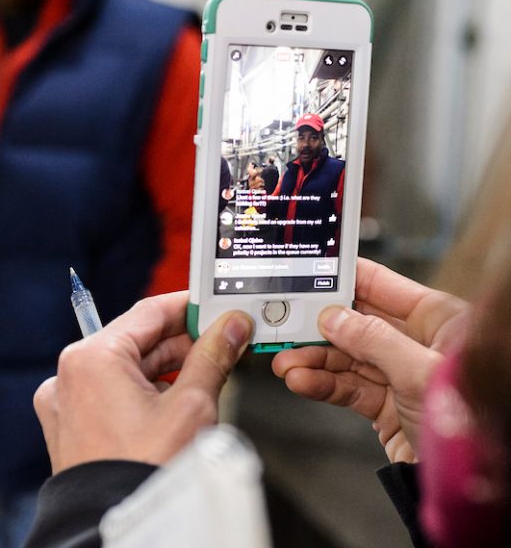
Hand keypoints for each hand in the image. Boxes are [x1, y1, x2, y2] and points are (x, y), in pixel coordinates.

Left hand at [34, 290, 253, 472]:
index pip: (148, 312)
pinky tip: (176, 398)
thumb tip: (230, 327)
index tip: (214, 307)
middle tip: (221, 340)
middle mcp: (70, 375)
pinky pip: (111, 393)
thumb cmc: (143, 475)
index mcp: (91, 358)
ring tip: (207, 372)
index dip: (188, 307)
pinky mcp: (72, 427)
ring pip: (125, 368)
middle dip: (182, 342)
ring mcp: (67, 403)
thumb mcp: (190, 406)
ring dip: (166, 368)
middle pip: (137, 341)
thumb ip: (212, 356)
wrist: (120, 534)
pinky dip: (143, 391)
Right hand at [272, 258, 469, 462]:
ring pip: (346, 358)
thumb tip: (335, 318)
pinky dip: (322, 384)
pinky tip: (302, 381)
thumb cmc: (473, 422)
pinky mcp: (386, 407)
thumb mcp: (421, 372)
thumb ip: (374, 340)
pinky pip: (347, 388)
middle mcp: (415, 344)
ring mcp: (399, 376)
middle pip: (356, 324)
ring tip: (287, 363)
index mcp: (435, 320)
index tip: (310, 273)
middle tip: (288, 326)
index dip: (344, 278)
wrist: (471, 486)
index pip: (381, 286)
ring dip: (313, 359)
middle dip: (319, 327)